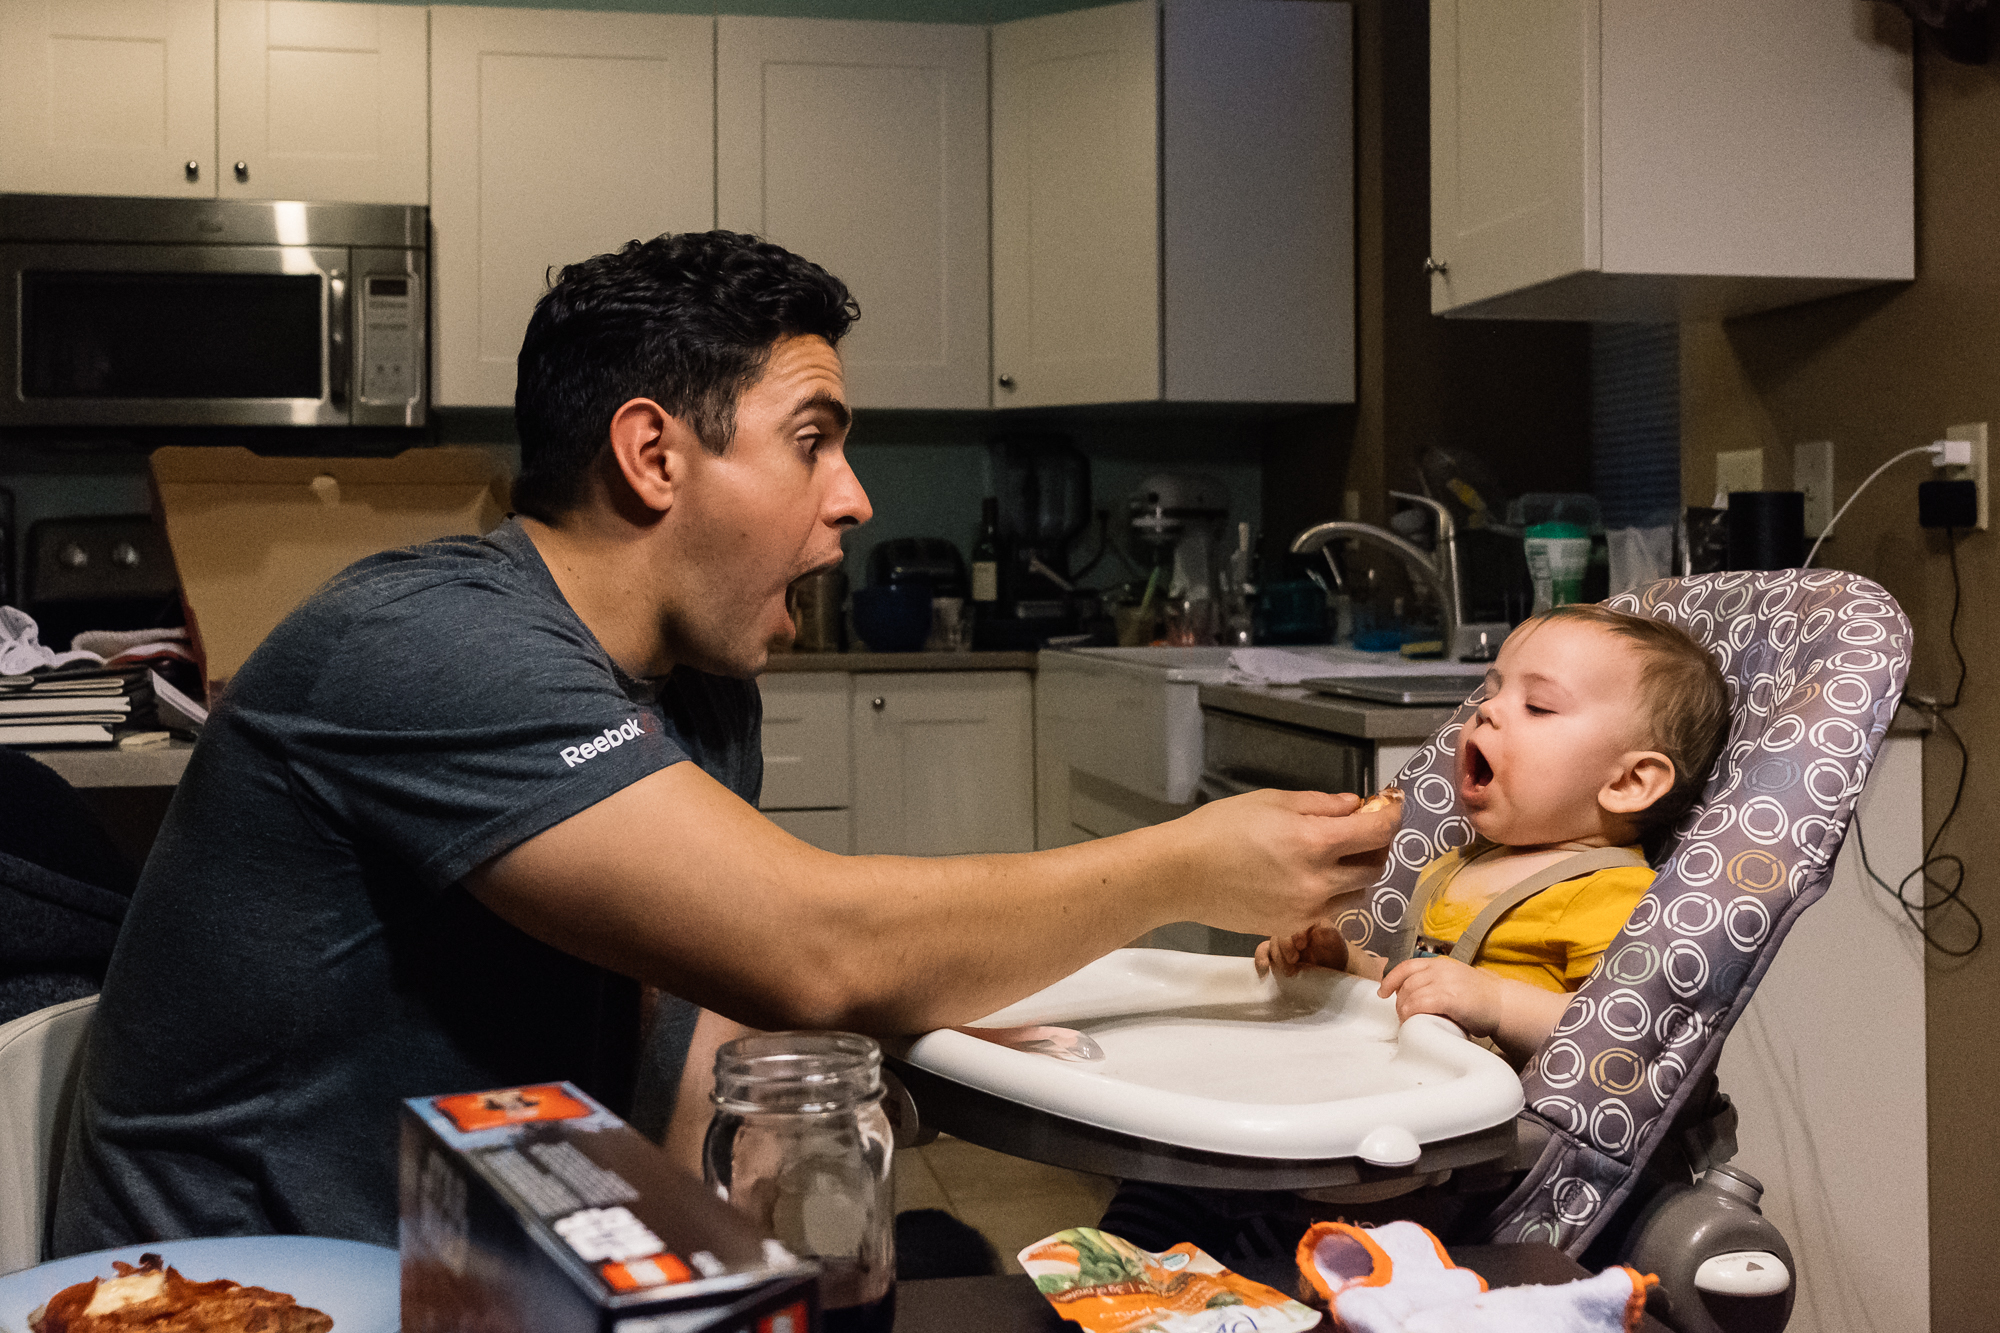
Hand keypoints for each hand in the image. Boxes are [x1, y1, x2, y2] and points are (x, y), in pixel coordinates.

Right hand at [1172, 788, 1398, 939]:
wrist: (1181, 875)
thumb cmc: (1220, 828)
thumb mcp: (1272, 801)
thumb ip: (1320, 805)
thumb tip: (1354, 807)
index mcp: (1314, 842)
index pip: (1377, 833)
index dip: (1392, 816)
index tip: (1392, 806)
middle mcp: (1319, 881)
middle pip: (1374, 867)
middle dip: (1376, 846)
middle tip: (1362, 829)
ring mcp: (1308, 909)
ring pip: (1357, 893)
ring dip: (1357, 872)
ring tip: (1336, 855)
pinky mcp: (1293, 925)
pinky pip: (1330, 909)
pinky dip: (1331, 891)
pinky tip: (1309, 876)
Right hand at [1254, 921, 1349, 978]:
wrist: (1333, 967)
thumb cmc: (1335, 952)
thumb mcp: (1336, 941)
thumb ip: (1329, 933)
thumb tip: (1318, 930)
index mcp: (1305, 920)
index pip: (1294, 920)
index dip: (1295, 932)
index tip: (1301, 945)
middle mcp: (1291, 928)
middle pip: (1280, 932)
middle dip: (1285, 946)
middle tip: (1295, 959)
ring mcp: (1282, 941)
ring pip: (1271, 943)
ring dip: (1278, 958)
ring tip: (1290, 972)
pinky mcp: (1276, 953)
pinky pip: (1263, 951)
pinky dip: (1261, 959)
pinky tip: (1264, 969)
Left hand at [1377, 957, 1503, 1035]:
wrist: (1502, 1004)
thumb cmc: (1478, 998)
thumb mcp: (1453, 980)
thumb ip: (1434, 982)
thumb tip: (1409, 996)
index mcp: (1439, 962)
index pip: (1406, 966)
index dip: (1390, 980)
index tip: (1382, 993)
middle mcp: (1440, 968)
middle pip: (1406, 983)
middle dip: (1399, 1001)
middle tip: (1402, 1016)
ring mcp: (1445, 982)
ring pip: (1410, 994)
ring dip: (1404, 1010)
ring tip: (1407, 1022)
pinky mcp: (1450, 998)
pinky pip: (1420, 1004)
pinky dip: (1412, 1014)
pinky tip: (1413, 1022)